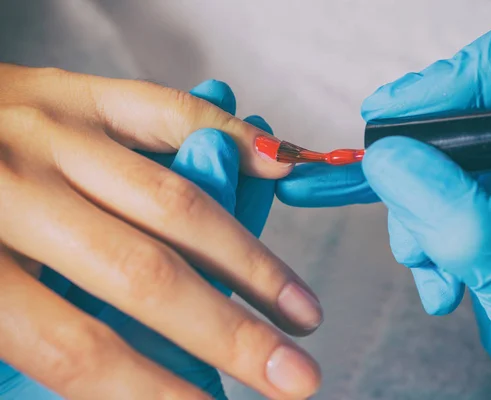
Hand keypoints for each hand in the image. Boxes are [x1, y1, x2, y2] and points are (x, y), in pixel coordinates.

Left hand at [0, 65, 320, 398]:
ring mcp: (49, 130)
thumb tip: (142, 374)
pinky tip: (277, 170)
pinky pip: (166, 111)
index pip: (75, 346)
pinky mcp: (74, 91)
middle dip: (230, 334)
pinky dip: (230, 138)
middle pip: (142, 274)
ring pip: (172, 202)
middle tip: (295, 377)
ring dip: (250, 262)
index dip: (151, 389)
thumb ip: (34, 338)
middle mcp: (12, 189)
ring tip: (300, 309)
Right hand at [278, 2, 490, 397]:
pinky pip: (439, 193)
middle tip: (382, 177)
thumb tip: (387, 157)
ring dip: (416, 209)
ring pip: (444, 153)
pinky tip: (437, 283)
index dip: (467, 70)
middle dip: (421, 157)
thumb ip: (452, 212)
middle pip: (473, 102)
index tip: (401, 113)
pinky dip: (422, 234)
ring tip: (425, 262)